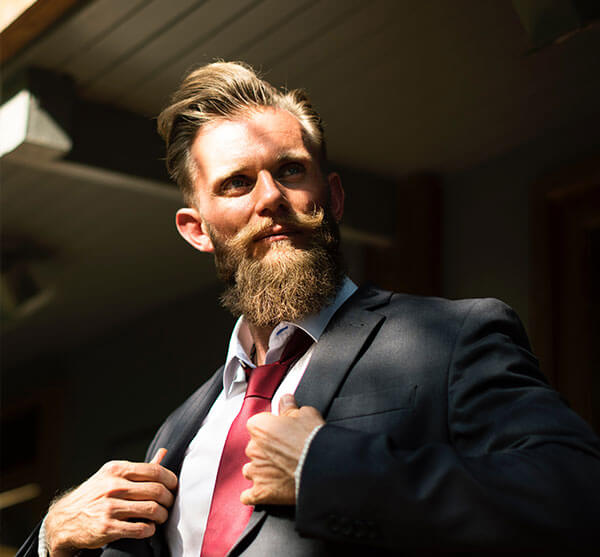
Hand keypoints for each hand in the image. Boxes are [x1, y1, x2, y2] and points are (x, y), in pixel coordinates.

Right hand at [45, 448, 176, 555]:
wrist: (64, 519)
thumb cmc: (95, 495)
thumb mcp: (113, 475)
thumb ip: (140, 468)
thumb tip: (163, 453)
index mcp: (117, 470)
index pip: (154, 471)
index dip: (170, 479)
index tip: (174, 486)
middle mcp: (113, 486)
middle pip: (156, 490)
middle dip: (168, 499)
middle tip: (169, 504)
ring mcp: (109, 507)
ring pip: (151, 510)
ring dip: (162, 515)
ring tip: (161, 517)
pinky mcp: (107, 528)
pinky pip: (140, 529)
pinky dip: (150, 530)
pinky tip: (149, 528)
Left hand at [240, 395, 324, 505]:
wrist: (323, 467)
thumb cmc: (313, 440)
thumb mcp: (305, 413)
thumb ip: (290, 407)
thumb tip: (286, 400)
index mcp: (259, 426)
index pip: (258, 424)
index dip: (271, 428)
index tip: (281, 432)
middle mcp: (253, 448)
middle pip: (254, 447)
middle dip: (267, 450)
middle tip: (285, 452)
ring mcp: (256, 471)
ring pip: (250, 470)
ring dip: (261, 470)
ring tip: (278, 471)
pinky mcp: (261, 492)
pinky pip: (248, 496)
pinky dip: (254, 494)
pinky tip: (264, 491)